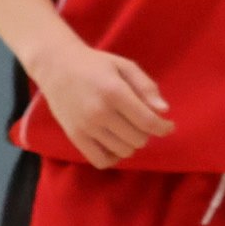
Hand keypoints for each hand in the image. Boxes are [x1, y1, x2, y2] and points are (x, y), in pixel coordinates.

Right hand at [31, 39, 171, 166]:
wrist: (56, 65)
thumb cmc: (94, 64)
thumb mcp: (124, 66)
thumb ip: (146, 86)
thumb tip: (163, 110)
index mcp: (114, 92)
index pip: (147, 121)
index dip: (164, 128)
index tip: (168, 126)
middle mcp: (99, 112)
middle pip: (138, 139)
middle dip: (146, 132)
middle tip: (141, 120)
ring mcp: (86, 127)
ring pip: (123, 151)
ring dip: (131, 143)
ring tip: (127, 129)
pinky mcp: (75, 137)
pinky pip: (101, 161)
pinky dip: (114, 157)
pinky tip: (115, 144)